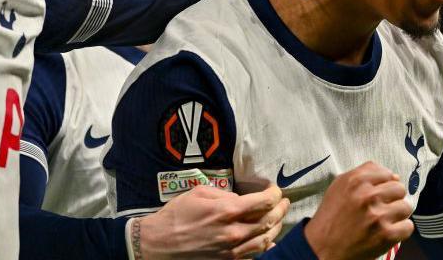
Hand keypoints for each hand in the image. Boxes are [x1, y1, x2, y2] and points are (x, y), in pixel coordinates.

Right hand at [139, 183, 288, 258]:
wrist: (158, 243)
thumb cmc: (176, 214)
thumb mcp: (200, 193)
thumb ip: (225, 194)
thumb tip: (241, 198)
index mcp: (226, 210)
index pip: (263, 202)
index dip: (274, 194)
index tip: (275, 190)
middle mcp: (233, 232)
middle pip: (269, 220)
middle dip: (280, 209)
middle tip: (284, 202)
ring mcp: (231, 250)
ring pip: (265, 240)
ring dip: (276, 228)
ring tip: (279, 218)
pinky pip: (253, 256)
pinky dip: (266, 248)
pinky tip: (270, 241)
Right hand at [304, 161, 413, 259]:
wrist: (322, 248)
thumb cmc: (331, 217)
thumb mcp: (340, 186)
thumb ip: (364, 174)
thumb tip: (394, 176)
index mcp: (356, 180)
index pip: (386, 173)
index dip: (384, 184)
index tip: (379, 194)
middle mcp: (367, 196)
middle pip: (399, 189)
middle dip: (393, 199)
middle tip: (382, 208)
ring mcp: (378, 216)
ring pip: (406, 207)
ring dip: (397, 215)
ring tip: (384, 221)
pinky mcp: (386, 235)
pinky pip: (408, 226)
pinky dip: (400, 231)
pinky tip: (388, 232)